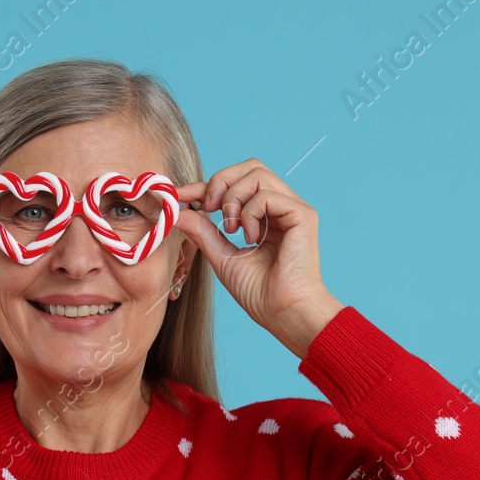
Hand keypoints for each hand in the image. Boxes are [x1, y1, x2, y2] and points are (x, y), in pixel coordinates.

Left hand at [176, 159, 343, 356]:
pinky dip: (249, 213)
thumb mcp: (221, 255)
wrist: (282, 313)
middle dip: (221, 180)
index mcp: (264, 216)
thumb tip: (177, 210)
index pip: (236, 184)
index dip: (206, 184)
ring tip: (231, 229)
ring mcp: (292, 209)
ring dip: (233, 198)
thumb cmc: (258, 292)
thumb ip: (202, 231)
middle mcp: (280, 207)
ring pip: (257, 174)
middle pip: (250, 166)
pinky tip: (250, 238)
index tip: (181, 195)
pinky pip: (267, 195)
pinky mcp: (302, 215)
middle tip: (208, 207)